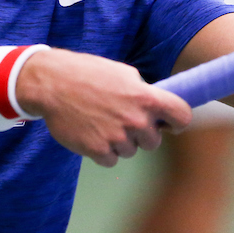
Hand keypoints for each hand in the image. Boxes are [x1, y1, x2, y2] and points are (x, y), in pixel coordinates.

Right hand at [16, 48, 192, 166]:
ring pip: (131, 151)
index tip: (170, 124)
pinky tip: (93, 134)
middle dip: (142, 134)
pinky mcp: (97, 150)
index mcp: (145, 97)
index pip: (182, 116)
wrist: (52, 84)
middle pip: (153, 141)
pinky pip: (111, 160)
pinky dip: (104, 151)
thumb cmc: (88, 73)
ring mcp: (116, 137)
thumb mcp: (123, 72)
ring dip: (120, 142)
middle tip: (124, 121)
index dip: (178, 122)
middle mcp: (135, 120)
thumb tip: (156, 106)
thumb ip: (143, 91)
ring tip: (103, 123)